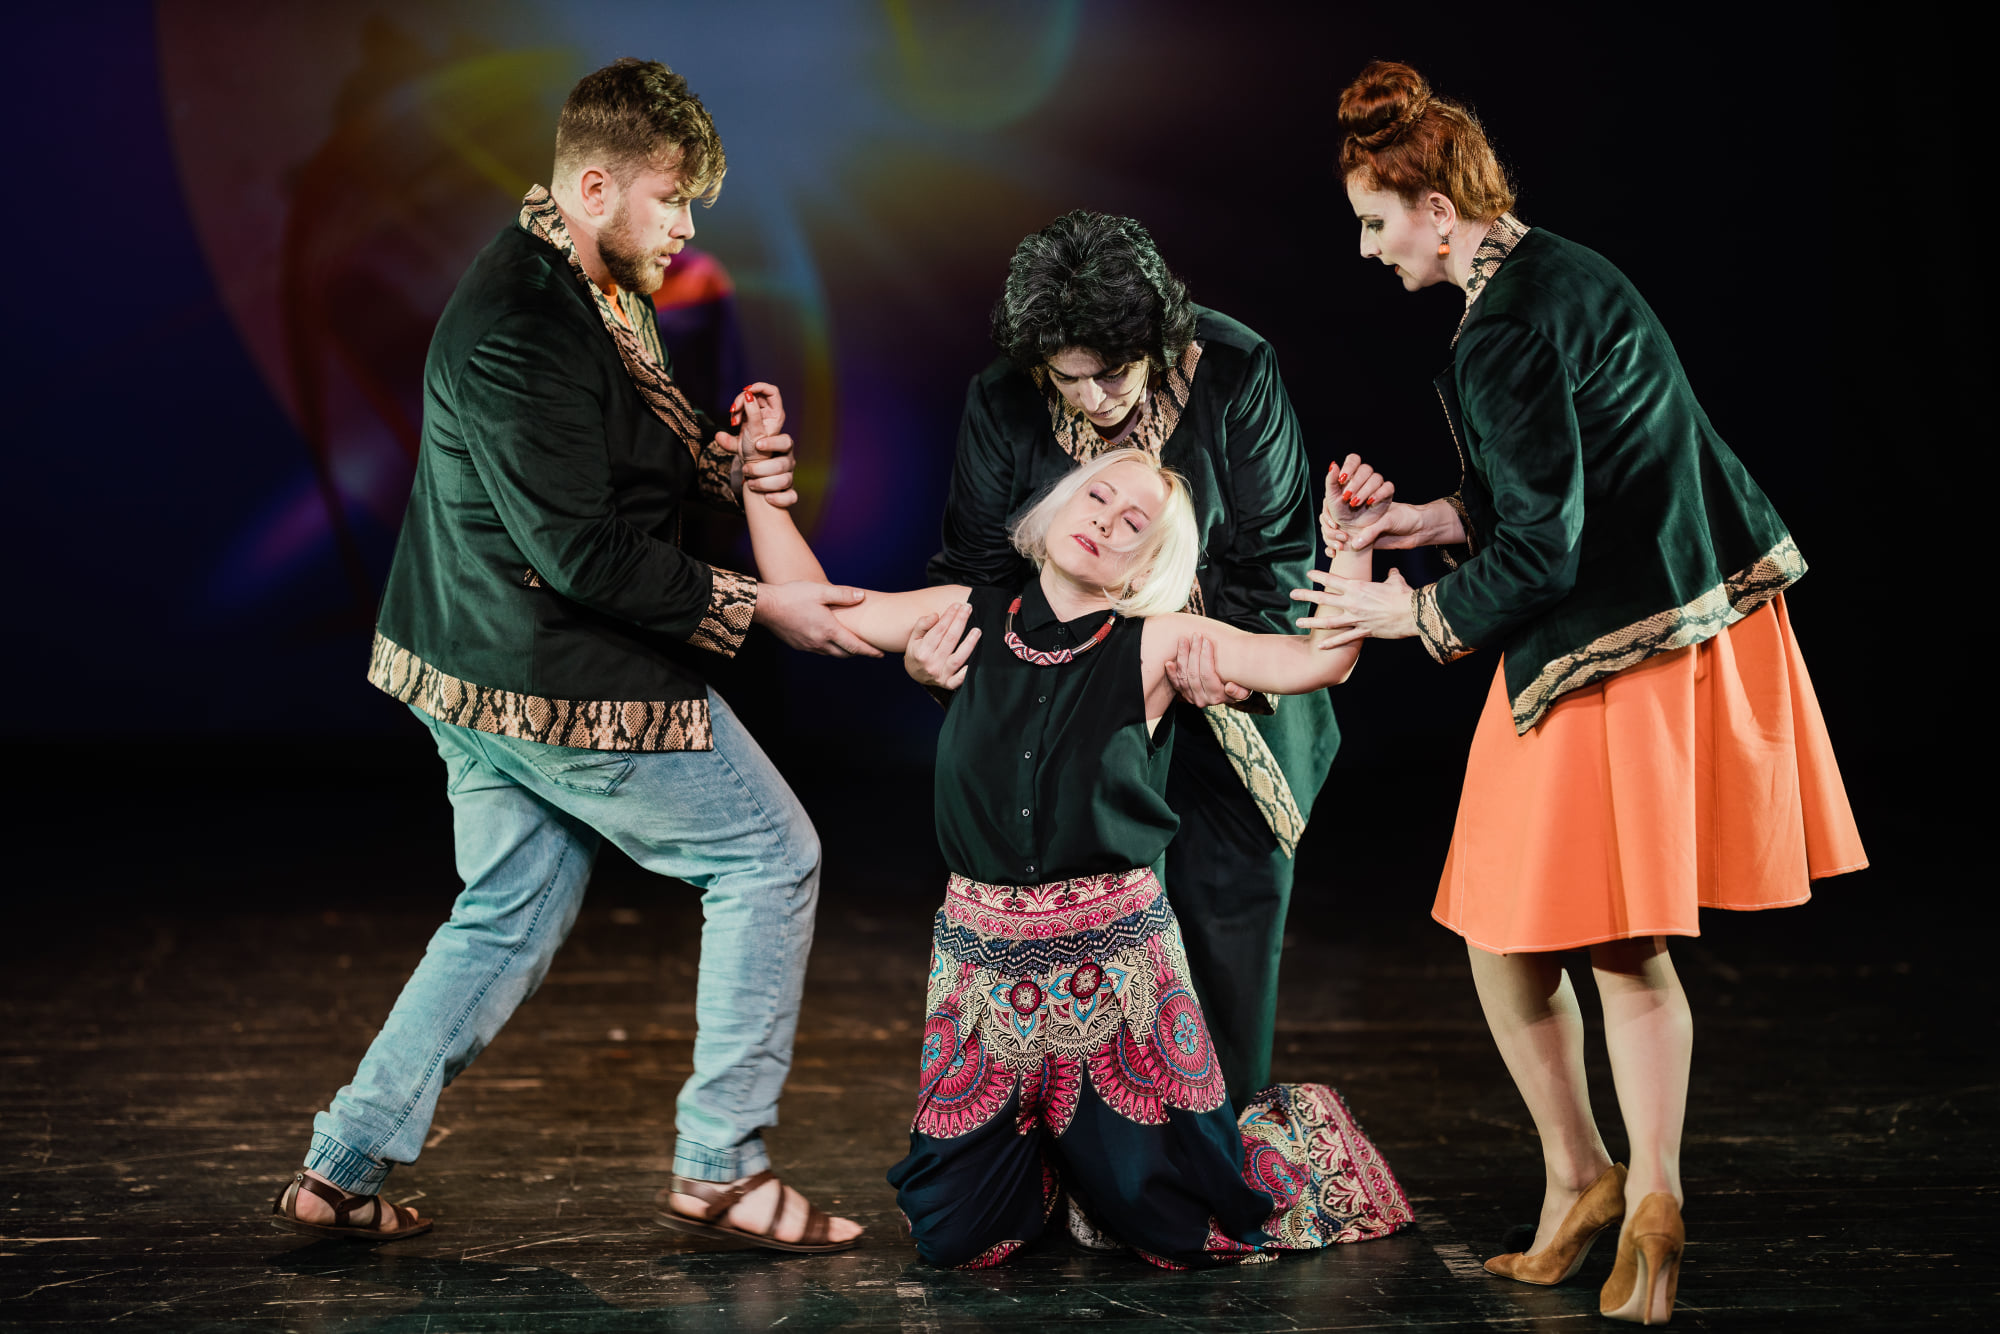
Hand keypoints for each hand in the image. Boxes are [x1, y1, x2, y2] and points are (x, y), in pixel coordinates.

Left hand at [725, 382, 797, 506]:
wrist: (759, 476)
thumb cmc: (754, 457)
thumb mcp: (744, 448)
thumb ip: (733, 442)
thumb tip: (718, 435)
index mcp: (781, 446)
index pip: (785, 441)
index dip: (773, 443)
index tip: (758, 444)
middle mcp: (788, 461)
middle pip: (783, 464)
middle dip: (762, 468)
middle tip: (746, 470)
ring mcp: (790, 477)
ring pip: (785, 481)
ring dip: (764, 483)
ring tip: (749, 483)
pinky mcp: (789, 493)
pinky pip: (791, 497)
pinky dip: (779, 498)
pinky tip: (767, 498)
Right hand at [752, 580, 882, 656]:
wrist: (766, 606)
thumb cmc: (793, 595)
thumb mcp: (820, 591)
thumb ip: (843, 594)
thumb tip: (862, 596)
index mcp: (828, 629)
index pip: (855, 646)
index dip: (869, 651)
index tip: (881, 654)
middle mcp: (819, 642)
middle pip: (845, 653)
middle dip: (858, 652)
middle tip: (868, 648)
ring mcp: (808, 646)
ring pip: (831, 653)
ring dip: (843, 650)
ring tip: (850, 644)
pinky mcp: (798, 645)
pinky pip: (819, 650)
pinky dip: (828, 647)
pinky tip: (828, 639)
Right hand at [904, 599, 980, 690]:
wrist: (915, 674)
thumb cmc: (917, 652)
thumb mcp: (914, 638)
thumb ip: (922, 625)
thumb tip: (935, 615)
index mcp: (921, 651)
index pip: (938, 630)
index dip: (949, 616)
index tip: (957, 605)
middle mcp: (931, 663)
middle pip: (950, 640)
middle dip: (960, 622)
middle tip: (968, 608)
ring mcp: (940, 675)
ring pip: (958, 658)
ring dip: (969, 643)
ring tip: (977, 630)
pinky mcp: (948, 684)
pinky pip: (959, 680)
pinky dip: (967, 672)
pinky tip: (975, 660)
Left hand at [1163, 635, 1249, 706]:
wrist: (1229, 693)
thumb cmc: (1239, 685)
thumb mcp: (1245, 689)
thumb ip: (1240, 691)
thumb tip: (1229, 687)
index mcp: (1217, 697)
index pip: (1207, 675)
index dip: (1205, 656)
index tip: (1206, 640)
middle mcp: (1202, 699)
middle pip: (1193, 673)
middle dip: (1194, 652)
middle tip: (1196, 635)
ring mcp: (1191, 697)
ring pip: (1183, 676)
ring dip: (1182, 656)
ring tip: (1184, 640)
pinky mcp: (1184, 695)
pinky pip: (1175, 684)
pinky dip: (1171, 673)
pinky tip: (1169, 662)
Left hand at [1291, 566, 1417, 645]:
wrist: (1413, 613)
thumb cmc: (1404, 595)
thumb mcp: (1396, 581)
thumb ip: (1391, 576)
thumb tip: (1393, 570)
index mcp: (1359, 587)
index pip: (1334, 580)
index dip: (1319, 577)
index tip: (1309, 575)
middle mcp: (1353, 603)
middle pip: (1324, 599)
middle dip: (1306, 596)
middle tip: (1292, 594)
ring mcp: (1357, 619)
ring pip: (1328, 622)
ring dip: (1312, 622)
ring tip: (1298, 622)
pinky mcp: (1364, 632)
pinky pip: (1344, 639)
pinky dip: (1331, 643)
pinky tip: (1320, 646)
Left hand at [1322, 453, 1419, 553]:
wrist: (1350, 529)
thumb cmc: (1340, 512)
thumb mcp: (1331, 497)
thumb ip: (1331, 480)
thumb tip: (1333, 464)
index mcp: (1351, 474)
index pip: (1354, 459)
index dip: (1349, 466)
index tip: (1342, 479)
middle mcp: (1364, 477)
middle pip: (1366, 469)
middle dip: (1355, 483)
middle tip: (1347, 497)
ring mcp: (1376, 485)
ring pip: (1376, 478)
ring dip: (1365, 490)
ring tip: (1355, 503)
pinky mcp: (1386, 494)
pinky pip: (1388, 487)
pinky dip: (1379, 494)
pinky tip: (1370, 502)